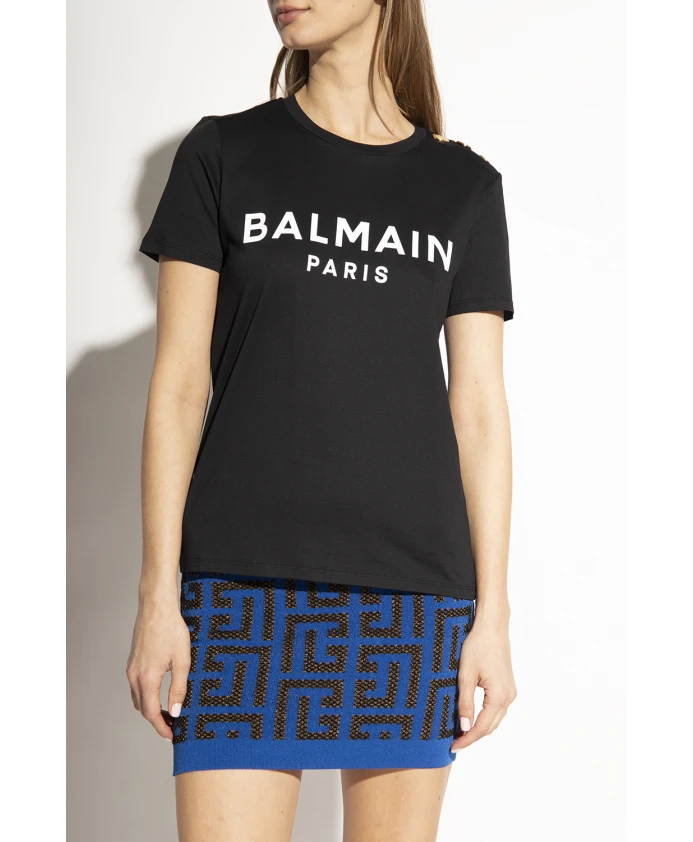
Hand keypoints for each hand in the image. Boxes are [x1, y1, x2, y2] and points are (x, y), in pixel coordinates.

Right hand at [126, 592, 190, 740]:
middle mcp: (134, 676)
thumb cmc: (172, 629)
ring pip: (138, 698)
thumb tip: (176, 712)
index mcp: (147, 678)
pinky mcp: (133, 662)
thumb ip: (179, 688)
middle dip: (157, 721)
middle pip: (143, 709)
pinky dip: (146, 696)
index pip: (151, 714)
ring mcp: (131, 668)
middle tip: (173, 727)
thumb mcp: (182, 660)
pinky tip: (159, 693)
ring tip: (169, 712)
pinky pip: (136, 686)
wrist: (156, 607)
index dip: (162, 728)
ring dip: (150, 709)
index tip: (172, 736)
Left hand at [451, 617, 516, 750]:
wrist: (492, 627)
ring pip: (495, 718)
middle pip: (491, 726)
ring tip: (460, 733)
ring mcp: (510, 691)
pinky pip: (496, 708)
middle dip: (473, 736)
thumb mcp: (466, 675)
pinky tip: (472, 717)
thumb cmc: (477, 646)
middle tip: (454, 743)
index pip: (482, 727)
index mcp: (499, 696)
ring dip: (479, 727)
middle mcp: (508, 697)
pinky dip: (485, 716)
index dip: (468, 739)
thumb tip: (464, 728)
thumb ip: (465, 703)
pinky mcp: (507, 686)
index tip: (453, 747)